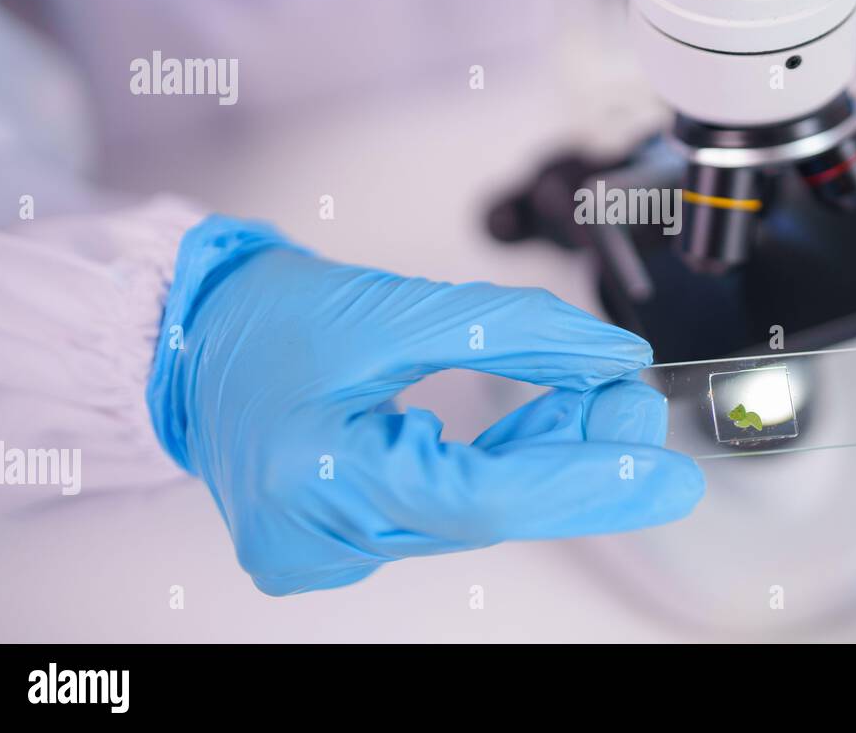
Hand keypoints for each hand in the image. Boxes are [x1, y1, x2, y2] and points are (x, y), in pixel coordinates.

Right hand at [147, 217, 703, 595]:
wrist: (190, 339)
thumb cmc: (271, 316)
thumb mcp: (399, 308)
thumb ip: (515, 333)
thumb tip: (613, 361)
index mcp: (312, 476)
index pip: (480, 496)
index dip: (582, 481)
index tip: (665, 470)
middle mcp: (313, 535)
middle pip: (485, 509)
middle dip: (577, 462)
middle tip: (642, 409)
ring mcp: (322, 548)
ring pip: (470, 511)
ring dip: (546, 460)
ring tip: (607, 403)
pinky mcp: (336, 539)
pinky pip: (441, 509)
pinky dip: (499, 468)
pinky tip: (552, 427)